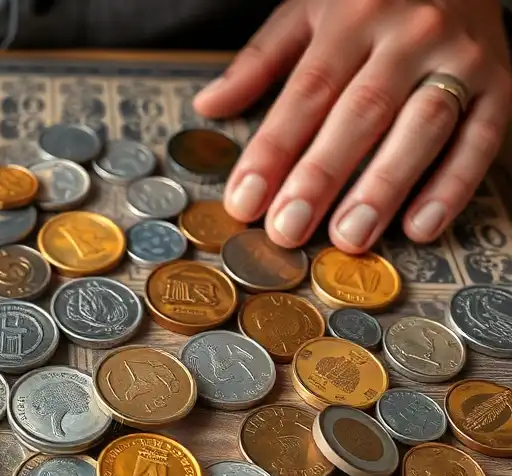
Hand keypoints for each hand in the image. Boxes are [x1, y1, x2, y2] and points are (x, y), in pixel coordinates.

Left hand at [194, 0, 510, 252]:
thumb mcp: (308, 9)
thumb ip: (260, 61)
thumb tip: (208, 106)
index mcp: (350, 16)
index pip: (306, 92)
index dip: (272, 150)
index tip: (244, 200)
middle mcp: (407, 35)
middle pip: (359, 113)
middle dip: (320, 176)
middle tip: (288, 230)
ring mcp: (458, 57)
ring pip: (421, 127)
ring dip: (384, 188)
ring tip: (348, 238)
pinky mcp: (502, 81)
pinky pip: (481, 137)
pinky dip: (453, 185)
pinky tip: (421, 226)